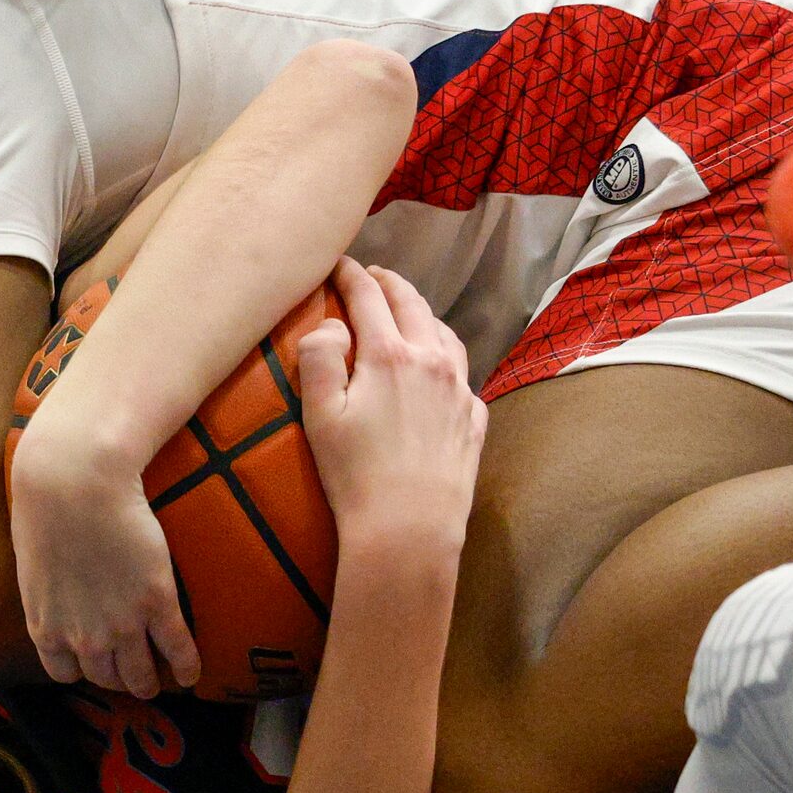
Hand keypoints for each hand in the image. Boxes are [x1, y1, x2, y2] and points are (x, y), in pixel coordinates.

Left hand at [8, 438, 202, 694]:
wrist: (74, 484)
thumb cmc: (45, 509)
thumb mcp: (34, 562)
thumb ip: (48, 589)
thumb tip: (57, 587)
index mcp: (46, 626)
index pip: (64, 672)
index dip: (83, 670)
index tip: (95, 662)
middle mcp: (82, 637)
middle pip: (105, 677)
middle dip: (119, 679)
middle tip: (133, 672)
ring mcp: (121, 625)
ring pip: (139, 676)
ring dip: (150, 683)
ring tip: (162, 681)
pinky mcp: (156, 603)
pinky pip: (176, 650)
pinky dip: (186, 668)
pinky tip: (191, 674)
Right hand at [294, 259, 483, 559]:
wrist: (410, 528)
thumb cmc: (355, 474)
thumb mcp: (320, 414)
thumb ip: (319, 357)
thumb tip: (333, 324)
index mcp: (389, 353)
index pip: (367, 297)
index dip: (349, 275)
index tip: (336, 264)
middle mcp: (431, 361)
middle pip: (412, 304)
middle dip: (389, 283)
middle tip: (372, 275)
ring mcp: (458, 390)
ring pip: (444, 334)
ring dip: (422, 314)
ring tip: (407, 312)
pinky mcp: (474, 420)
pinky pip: (462, 375)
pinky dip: (445, 358)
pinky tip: (437, 370)